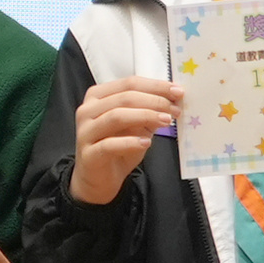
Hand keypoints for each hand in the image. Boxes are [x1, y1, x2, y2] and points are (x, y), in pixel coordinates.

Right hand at [68, 76, 181, 207]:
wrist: (98, 179)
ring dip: (146, 116)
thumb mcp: (137, 126)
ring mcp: (85, 132)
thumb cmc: (117, 148)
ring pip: (117, 116)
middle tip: (175, 109)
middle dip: (154, 101)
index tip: (178, 92)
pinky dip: (131, 142)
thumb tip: (173, 101)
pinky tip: (147, 142)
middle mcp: (87, 110)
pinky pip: (110, 144)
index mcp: (98, 96)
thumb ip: (149, 112)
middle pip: (124, 97)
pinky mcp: (88, 153)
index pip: (129, 83)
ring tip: (166, 121)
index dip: (155, 86)